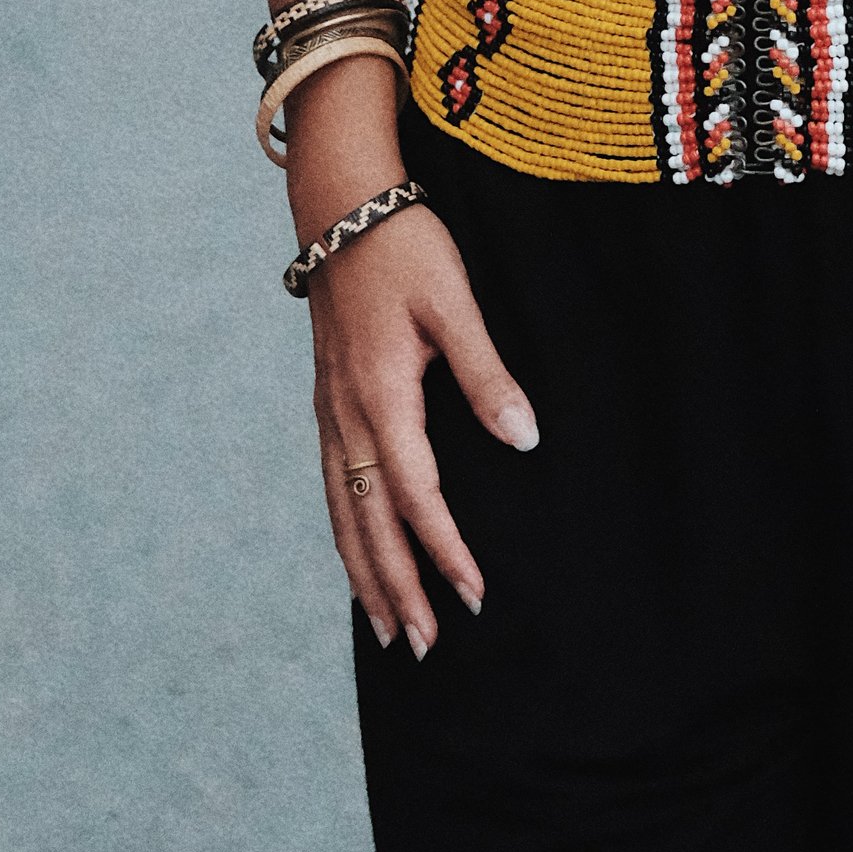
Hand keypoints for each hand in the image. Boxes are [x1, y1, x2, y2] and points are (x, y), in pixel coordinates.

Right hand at [307, 196, 539, 657]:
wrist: (340, 203)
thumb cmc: (404, 247)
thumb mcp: (455, 303)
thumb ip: (487, 374)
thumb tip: (525, 439)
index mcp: (382, 396)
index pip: (417, 495)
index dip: (445, 550)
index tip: (475, 595)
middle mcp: (347, 415)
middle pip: (370, 522)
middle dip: (398, 588)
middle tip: (426, 648)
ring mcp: (330, 411)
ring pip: (343, 512)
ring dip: (365, 573)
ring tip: (387, 629)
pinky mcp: (327, 400)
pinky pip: (334, 486)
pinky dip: (345, 533)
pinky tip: (358, 554)